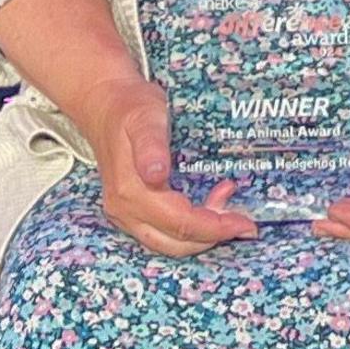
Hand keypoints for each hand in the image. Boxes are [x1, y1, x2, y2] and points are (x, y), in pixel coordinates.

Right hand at [80, 76, 259, 256]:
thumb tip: (156, 175)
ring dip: (202, 233)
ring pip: (169, 243)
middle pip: (176, 242)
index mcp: (130, 191)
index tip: (245, 223)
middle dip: (213, 234)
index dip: (215, 228)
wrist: (104, 105)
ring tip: (226, 204)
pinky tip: (206, 206)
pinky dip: (190, 228)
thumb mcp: (145, 118)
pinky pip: (162, 233)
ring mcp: (124, 214)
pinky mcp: (129, 212)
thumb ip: (151, 146)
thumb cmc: (130, 108)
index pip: (180, 224)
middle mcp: (124, 210)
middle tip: (242, 215)